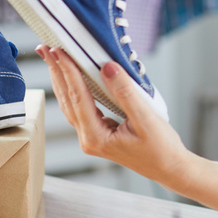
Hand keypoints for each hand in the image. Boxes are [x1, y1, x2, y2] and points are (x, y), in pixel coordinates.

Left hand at [37, 45, 193, 190]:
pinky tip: (72, 78)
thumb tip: (107, 67)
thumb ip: (125, 92)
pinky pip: (81, 108)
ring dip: (62, 80)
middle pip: (67, 99)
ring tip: (53, 59)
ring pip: (71, 104)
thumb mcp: (145, 118)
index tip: (60, 50)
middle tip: (46, 48)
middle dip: (57, 72)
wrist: (170, 168)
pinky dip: (74, 89)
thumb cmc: (161, 148)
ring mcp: (92, 137)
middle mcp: (89, 138)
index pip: (78, 97)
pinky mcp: (99, 133)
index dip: (69, 71)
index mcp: (96, 137)